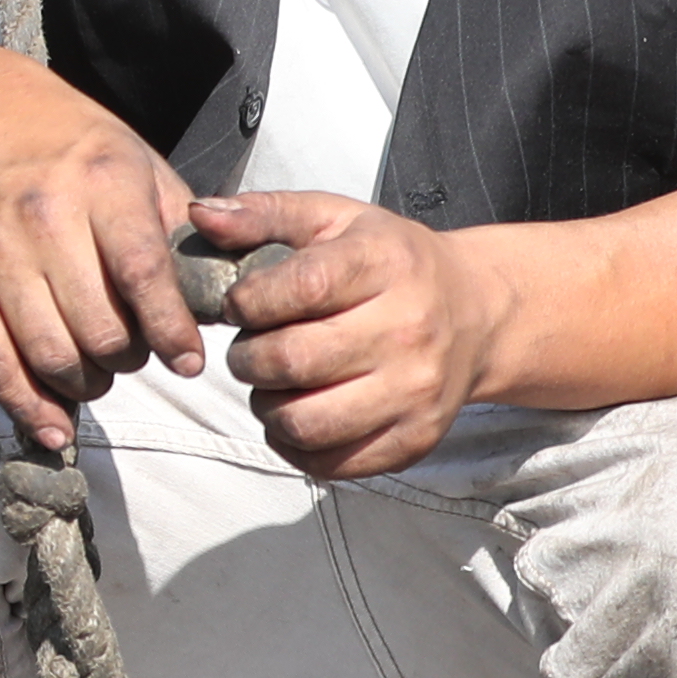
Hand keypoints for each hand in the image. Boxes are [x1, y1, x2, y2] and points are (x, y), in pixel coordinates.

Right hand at [0, 43, 201, 452]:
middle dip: (130, 359)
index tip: (189, 363)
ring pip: (50, 354)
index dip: (170, 331)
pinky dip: (26, 406)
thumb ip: (180, 230)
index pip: (142, 274)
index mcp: (101, 182)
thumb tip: (224, 302)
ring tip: (100, 374)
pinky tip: (56, 425)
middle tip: (138, 354)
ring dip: (87, 384)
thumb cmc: (75, 149)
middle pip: (99, 327)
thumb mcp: (140, 163)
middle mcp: (43, 216)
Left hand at [197, 190, 505, 480]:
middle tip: (250, 351)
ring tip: (273, 385)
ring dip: (267, 407)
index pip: (301, 288)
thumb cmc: (390, 263)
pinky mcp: (415, 438)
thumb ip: (264, 214)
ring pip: (306, 422)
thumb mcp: (334, 219)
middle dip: (248, 359)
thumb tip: (202, 218)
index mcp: (387, 264)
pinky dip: (296, 445)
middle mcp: (409, 329)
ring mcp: (416, 391)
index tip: (240, 305)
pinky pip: (332, 464)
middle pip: (294, 361)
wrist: (473, 313)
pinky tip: (298, 414)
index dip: (248, 302)